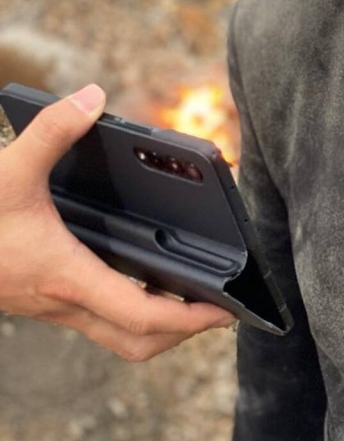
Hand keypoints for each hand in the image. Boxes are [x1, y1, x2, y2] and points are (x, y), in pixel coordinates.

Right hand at [0, 83, 237, 359]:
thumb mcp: (10, 169)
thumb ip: (51, 130)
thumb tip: (92, 97)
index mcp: (67, 276)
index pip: (142, 316)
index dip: (190, 319)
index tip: (225, 311)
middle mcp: (64, 300)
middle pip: (137, 343)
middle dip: (183, 333)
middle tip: (218, 310)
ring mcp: (53, 304)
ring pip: (116, 335)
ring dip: (157, 324)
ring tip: (191, 295)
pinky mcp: (45, 296)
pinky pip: (99, 317)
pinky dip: (130, 307)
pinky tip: (140, 275)